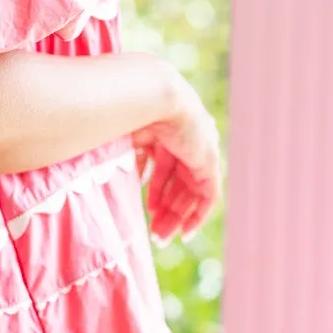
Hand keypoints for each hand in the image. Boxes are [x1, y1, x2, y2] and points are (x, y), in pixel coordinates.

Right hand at [132, 71, 221, 242]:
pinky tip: (185, 232)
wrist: (150, 95)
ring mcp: (200, 150)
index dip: (157, 192)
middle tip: (154, 234)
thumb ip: (129, 157)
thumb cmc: (127, 109)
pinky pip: (208, 195)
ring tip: (162, 237)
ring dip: (177, 216)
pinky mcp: (208, 161)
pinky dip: (198, 214)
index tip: (148, 211)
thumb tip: (126, 174)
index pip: (166, 169)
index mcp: (167, 132)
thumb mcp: (124, 138)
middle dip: (166, 210)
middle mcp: (187, 141)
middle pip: (179, 183)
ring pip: (191, 192)